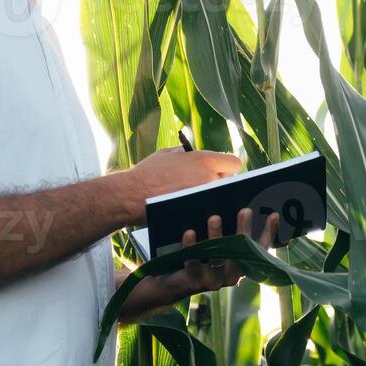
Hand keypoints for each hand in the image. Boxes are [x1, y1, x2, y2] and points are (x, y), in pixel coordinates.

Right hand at [123, 147, 241, 222]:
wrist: (131, 194)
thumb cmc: (147, 172)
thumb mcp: (168, 153)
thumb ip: (188, 153)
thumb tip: (196, 154)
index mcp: (204, 160)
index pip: (234, 163)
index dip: (226, 168)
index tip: (218, 172)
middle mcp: (209, 178)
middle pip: (229, 182)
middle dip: (219, 183)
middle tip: (203, 186)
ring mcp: (204, 197)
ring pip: (220, 198)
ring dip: (211, 197)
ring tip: (194, 198)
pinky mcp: (197, 213)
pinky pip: (208, 210)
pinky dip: (203, 210)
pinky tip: (190, 208)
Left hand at [176, 207, 279, 293]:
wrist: (176, 283)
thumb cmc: (202, 258)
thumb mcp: (220, 247)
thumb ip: (232, 236)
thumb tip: (240, 205)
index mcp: (242, 266)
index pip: (260, 250)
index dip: (269, 233)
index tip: (274, 214)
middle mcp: (232, 276)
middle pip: (241, 253)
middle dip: (244, 230)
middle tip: (245, 210)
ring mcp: (214, 280)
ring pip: (218, 259)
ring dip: (217, 236)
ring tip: (215, 217)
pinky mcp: (195, 281)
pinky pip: (193, 263)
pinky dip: (192, 246)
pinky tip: (190, 232)